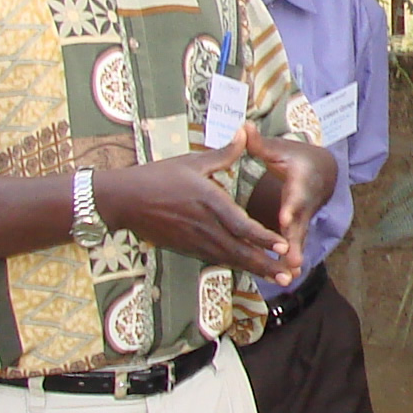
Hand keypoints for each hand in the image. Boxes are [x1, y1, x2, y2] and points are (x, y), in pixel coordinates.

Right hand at [93, 129, 293, 282]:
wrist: (123, 200)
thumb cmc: (157, 177)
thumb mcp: (192, 162)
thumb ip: (223, 154)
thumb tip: (245, 132)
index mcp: (209, 201)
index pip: (240, 225)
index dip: (262, 237)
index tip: (282, 244)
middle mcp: (204, 225)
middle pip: (239, 250)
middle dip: (266, 264)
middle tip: (289, 276)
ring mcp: (195, 240)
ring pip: (230, 259)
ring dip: (255, 270)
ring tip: (279, 280)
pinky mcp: (187, 248)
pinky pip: (216, 259)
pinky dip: (237, 266)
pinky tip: (253, 272)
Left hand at [245, 132, 337, 281]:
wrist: (324, 170)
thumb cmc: (297, 157)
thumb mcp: (280, 147)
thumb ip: (259, 143)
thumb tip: (243, 126)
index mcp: (301, 181)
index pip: (295, 195)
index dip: (291, 207)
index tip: (285, 218)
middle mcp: (305, 202)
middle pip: (300, 224)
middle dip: (295, 241)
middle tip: (292, 258)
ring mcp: (304, 217)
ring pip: (298, 239)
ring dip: (294, 256)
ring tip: (291, 273)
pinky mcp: (298, 227)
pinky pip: (293, 245)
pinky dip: (290, 260)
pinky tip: (286, 276)